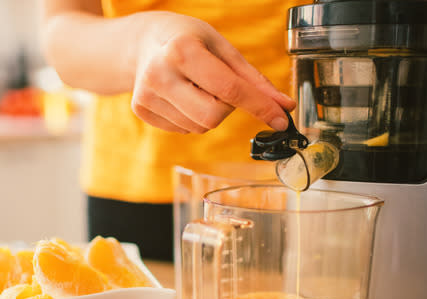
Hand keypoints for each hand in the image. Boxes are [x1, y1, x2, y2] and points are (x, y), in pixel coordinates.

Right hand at [132, 12, 295, 133]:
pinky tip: (182, 96)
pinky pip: (183, 130)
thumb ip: (254, 81)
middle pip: (213, 116)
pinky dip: (191, 118)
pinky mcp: (141, 110)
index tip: (281, 120)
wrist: (144, 42)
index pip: (229, 89)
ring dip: (209, 113)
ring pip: (199, 127)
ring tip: (196, 87)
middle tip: (218, 86)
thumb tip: (284, 107)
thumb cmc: (189, 40)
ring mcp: (146, 95)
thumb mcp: (223, 49)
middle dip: (226, 108)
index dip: (259, 106)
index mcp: (182, 51)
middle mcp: (159, 74)